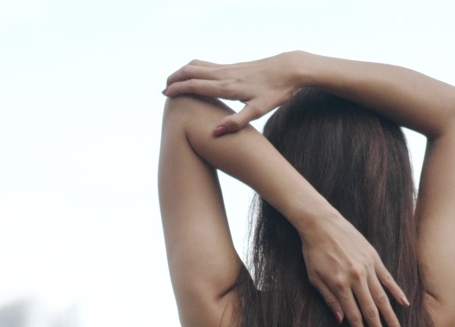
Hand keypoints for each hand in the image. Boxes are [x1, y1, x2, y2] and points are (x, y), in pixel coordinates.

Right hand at [163, 52, 304, 136]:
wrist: (290, 68)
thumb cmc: (276, 91)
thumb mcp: (258, 110)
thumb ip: (236, 122)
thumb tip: (215, 133)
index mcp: (228, 87)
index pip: (196, 85)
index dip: (179, 89)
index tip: (165, 94)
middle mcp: (226, 74)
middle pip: (193, 71)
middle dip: (176, 78)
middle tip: (164, 89)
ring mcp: (229, 68)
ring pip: (199, 65)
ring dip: (183, 71)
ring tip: (174, 82)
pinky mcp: (234, 66)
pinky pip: (208, 65)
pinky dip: (195, 69)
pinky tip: (195, 77)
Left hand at [298, 211, 407, 326]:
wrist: (321, 223)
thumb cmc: (314, 252)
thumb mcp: (314, 278)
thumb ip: (329, 299)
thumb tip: (342, 321)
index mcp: (340, 285)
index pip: (353, 315)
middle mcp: (356, 278)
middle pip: (370, 311)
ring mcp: (367, 268)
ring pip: (382, 298)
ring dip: (391, 318)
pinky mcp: (374, 258)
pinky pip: (388, 279)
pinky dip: (397, 292)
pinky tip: (404, 305)